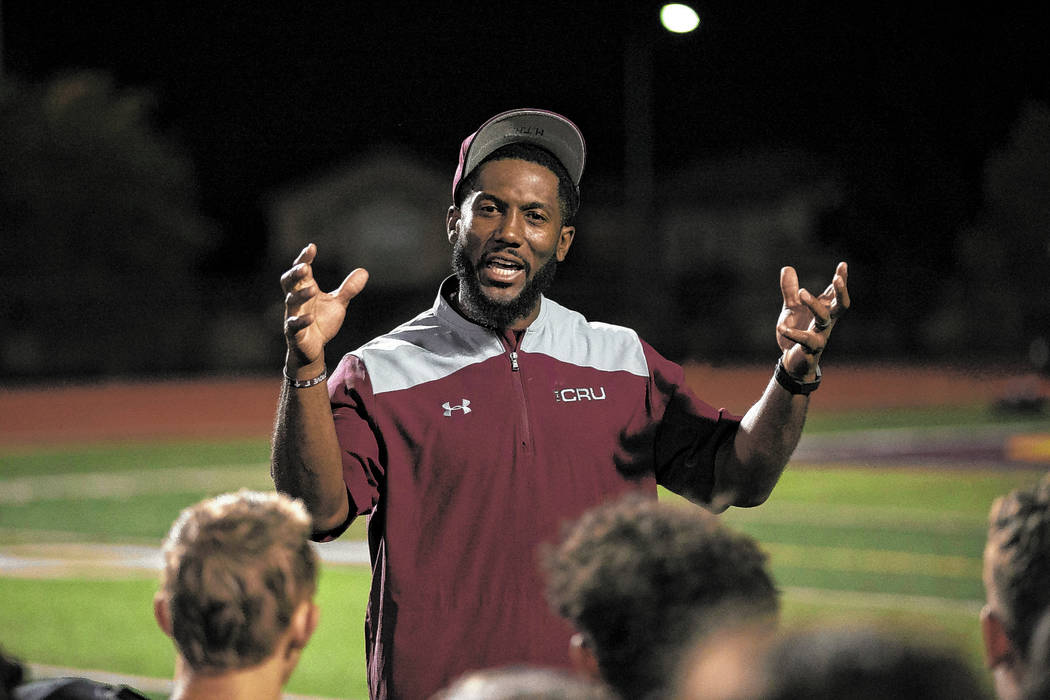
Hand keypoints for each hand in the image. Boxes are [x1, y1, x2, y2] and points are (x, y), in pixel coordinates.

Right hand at [280, 243, 368, 374]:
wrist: (314, 348)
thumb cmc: (322, 321)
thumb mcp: (338, 303)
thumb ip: (348, 288)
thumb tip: (364, 271)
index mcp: (305, 289)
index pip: (301, 270)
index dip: (304, 258)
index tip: (312, 247)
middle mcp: (296, 300)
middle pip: (288, 282)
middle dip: (295, 273)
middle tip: (305, 267)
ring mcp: (293, 315)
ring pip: (290, 301)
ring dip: (300, 295)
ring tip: (313, 290)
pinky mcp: (293, 332)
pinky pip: (293, 325)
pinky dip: (300, 321)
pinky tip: (311, 317)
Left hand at [776, 262, 849, 377]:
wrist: (793, 361)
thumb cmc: (797, 331)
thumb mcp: (791, 308)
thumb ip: (790, 290)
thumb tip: (787, 267)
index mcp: (824, 311)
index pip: (835, 294)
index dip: (841, 280)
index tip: (843, 264)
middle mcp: (826, 322)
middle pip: (841, 306)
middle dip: (841, 291)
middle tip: (836, 278)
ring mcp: (820, 335)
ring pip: (824, 319)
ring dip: (814, 304)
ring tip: (801, 292)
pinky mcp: (811, 348)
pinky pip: (805, 339)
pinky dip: (793, 333)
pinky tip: (781, 327)